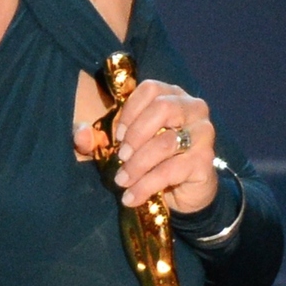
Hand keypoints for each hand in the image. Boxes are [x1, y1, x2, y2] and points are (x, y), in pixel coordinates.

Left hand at [71, 78, 217, 213]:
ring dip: (138, 164)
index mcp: (173, 96)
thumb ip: (97, 138)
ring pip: (166, 143)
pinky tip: (132, 197)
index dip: (130, 110)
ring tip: (122, 181)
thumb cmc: (153, 160)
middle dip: (136, 134)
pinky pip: (171, 170)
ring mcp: (203, 134)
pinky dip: (147, 185)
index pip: (150, 89)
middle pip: (163, 108)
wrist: (184, 193)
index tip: (117, 135)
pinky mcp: (205, 161)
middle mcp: (193, 109)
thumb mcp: (121, 146)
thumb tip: (80, 135)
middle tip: (121, 156)